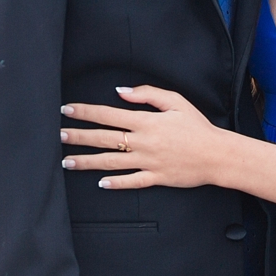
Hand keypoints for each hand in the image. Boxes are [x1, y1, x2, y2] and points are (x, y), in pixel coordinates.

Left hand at [60, 86, 226, 188]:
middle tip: (58, 136)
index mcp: (146, 122)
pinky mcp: (155, 178)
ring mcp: (147, 162)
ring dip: (87, 162)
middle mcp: (143, 142)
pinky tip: (100, 183)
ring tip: (67, 162)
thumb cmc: (198, 127)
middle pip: (103, 138)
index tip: (67, 110)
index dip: (86, 112)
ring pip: (110, 162)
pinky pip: (131, 182)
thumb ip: (147, 94)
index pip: (108, 114)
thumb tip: (122, 92)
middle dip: (78, 137)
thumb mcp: (176, 102)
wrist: (217, 155)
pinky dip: (115, 183)